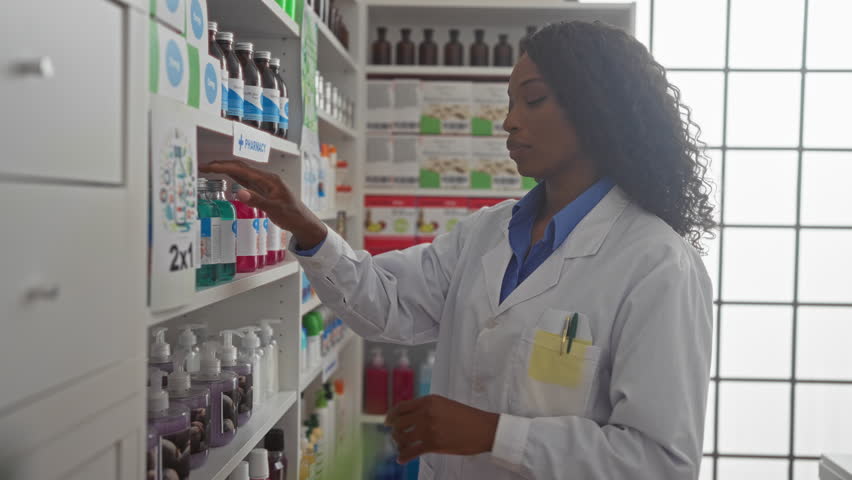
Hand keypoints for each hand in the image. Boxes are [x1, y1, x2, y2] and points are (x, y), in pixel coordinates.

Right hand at [199, 160, 326, 248]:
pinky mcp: (263, 190)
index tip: (208, 166)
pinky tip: (227, 176)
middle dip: (221, 165)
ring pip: (242, 173)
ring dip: (226, 170)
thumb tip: (239, 192)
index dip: (223, 166)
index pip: (242, 169)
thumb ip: (257, 201)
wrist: (302, 221)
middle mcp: (265, 178)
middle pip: (240, 167)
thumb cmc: (292, 215)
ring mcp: (264, 183)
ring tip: (210, 169)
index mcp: (268, 179)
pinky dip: (234, 177)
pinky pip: (246, 180)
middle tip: (203, 167)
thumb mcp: (274, 209)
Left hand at [385, 395, 498, 463]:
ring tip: (402, 447)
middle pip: (398, 423)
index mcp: (428, 400)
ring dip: (399, 443)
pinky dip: (403, 456)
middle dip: (394, 431)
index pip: (401, 407)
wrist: (483, 429)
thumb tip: (411, 416)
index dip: (391, 415)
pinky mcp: (433, 444)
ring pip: (402, 437)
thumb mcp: (444, 404)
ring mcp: (429, 429)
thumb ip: (427, 408)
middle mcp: (426, 413)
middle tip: (396, 436)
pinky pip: (411, 452)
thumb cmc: (466, 417)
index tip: (387, 422)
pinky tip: (402, 459)